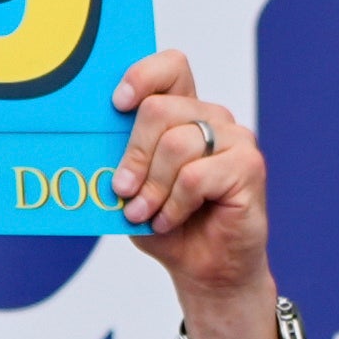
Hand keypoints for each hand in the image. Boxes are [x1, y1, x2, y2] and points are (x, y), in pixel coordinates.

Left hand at [110, 50, 271, 323]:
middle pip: (160, 109)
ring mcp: (235, 139)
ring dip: (152, 187)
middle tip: (123, 190)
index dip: (141, 77)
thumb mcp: (133, 190)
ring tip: (146, 213)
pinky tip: (170, 221)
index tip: (116, 105)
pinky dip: (174, 204)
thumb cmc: (169, 226)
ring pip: (177, 144)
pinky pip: (195, 175)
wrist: (207, 270)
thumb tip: (89, 145)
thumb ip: (120, 162)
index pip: (171, 67)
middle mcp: (212, 118)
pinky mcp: (249, 166)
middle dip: (133, 154)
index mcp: (185, 113)